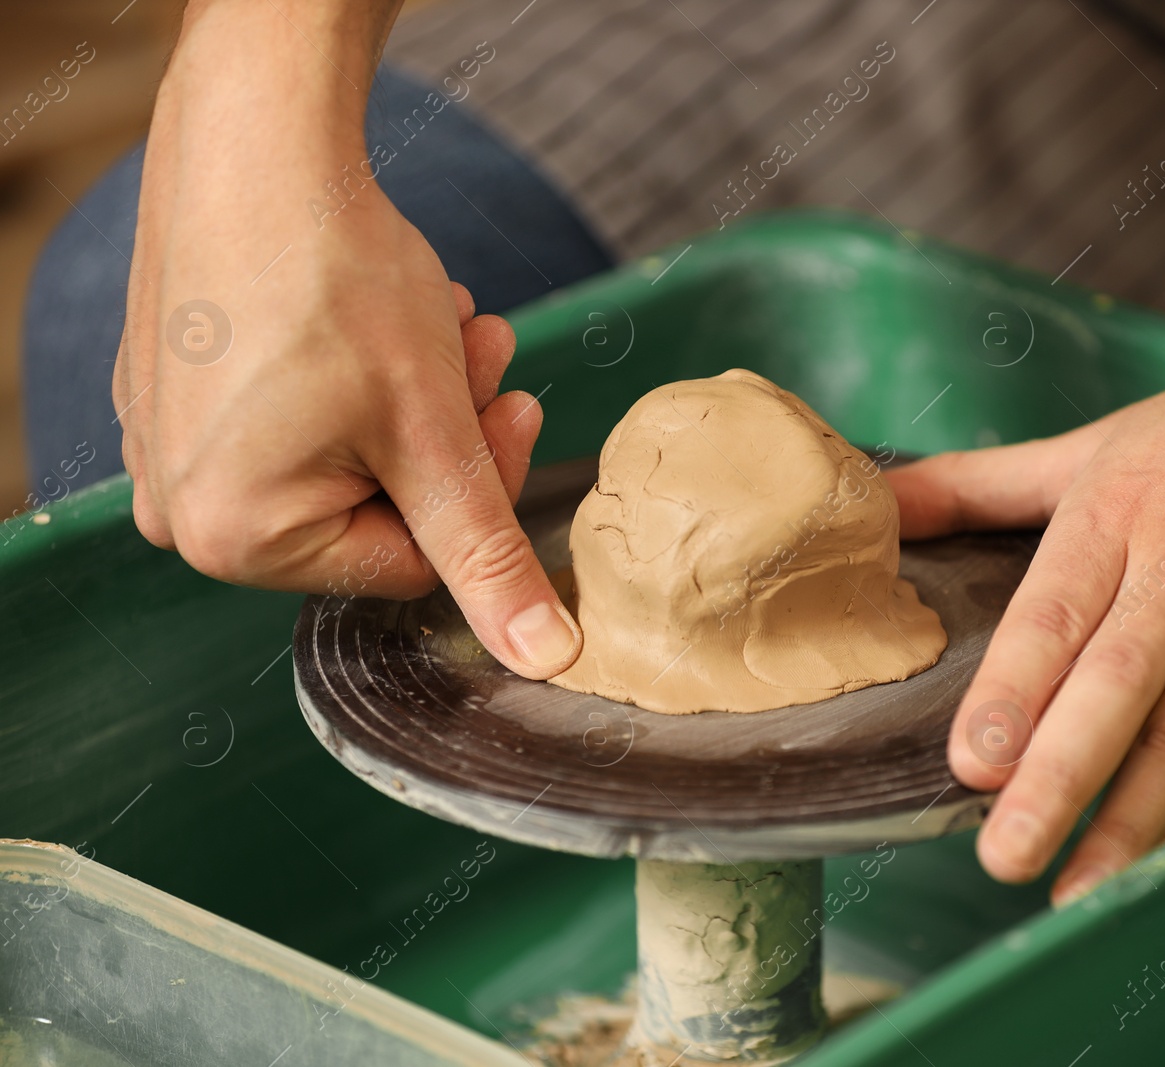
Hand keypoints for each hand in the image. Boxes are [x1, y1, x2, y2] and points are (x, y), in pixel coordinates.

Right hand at [114, 0, 579, 677]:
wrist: (257, 139)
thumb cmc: (336, 281)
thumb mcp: (435, 434)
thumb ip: (489, 557)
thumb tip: (548, 661)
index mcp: (235, 540)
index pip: (407, 563)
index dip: (484, 490)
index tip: (521, 411)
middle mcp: (184, 508)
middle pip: (377, 507)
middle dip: (453, 433)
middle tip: (493, 353)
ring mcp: (171, 445)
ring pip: (348, 452)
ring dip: (423, 395)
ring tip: (455, 319)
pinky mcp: (176, 390)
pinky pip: (295, 412)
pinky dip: (362, 372)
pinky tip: (392, 312)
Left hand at [886, 331, 1164, 903]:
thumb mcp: (1105, 440)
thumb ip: (986, 481)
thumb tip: (886, 502)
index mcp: (1119, 513)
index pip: (1056, 612)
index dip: (1014, 691)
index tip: (972, 762)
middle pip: (1117, 687)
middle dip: (1061, 776)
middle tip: (1005, 852)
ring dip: (1131, 824)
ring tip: (1076, 892)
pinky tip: (1162, 865)